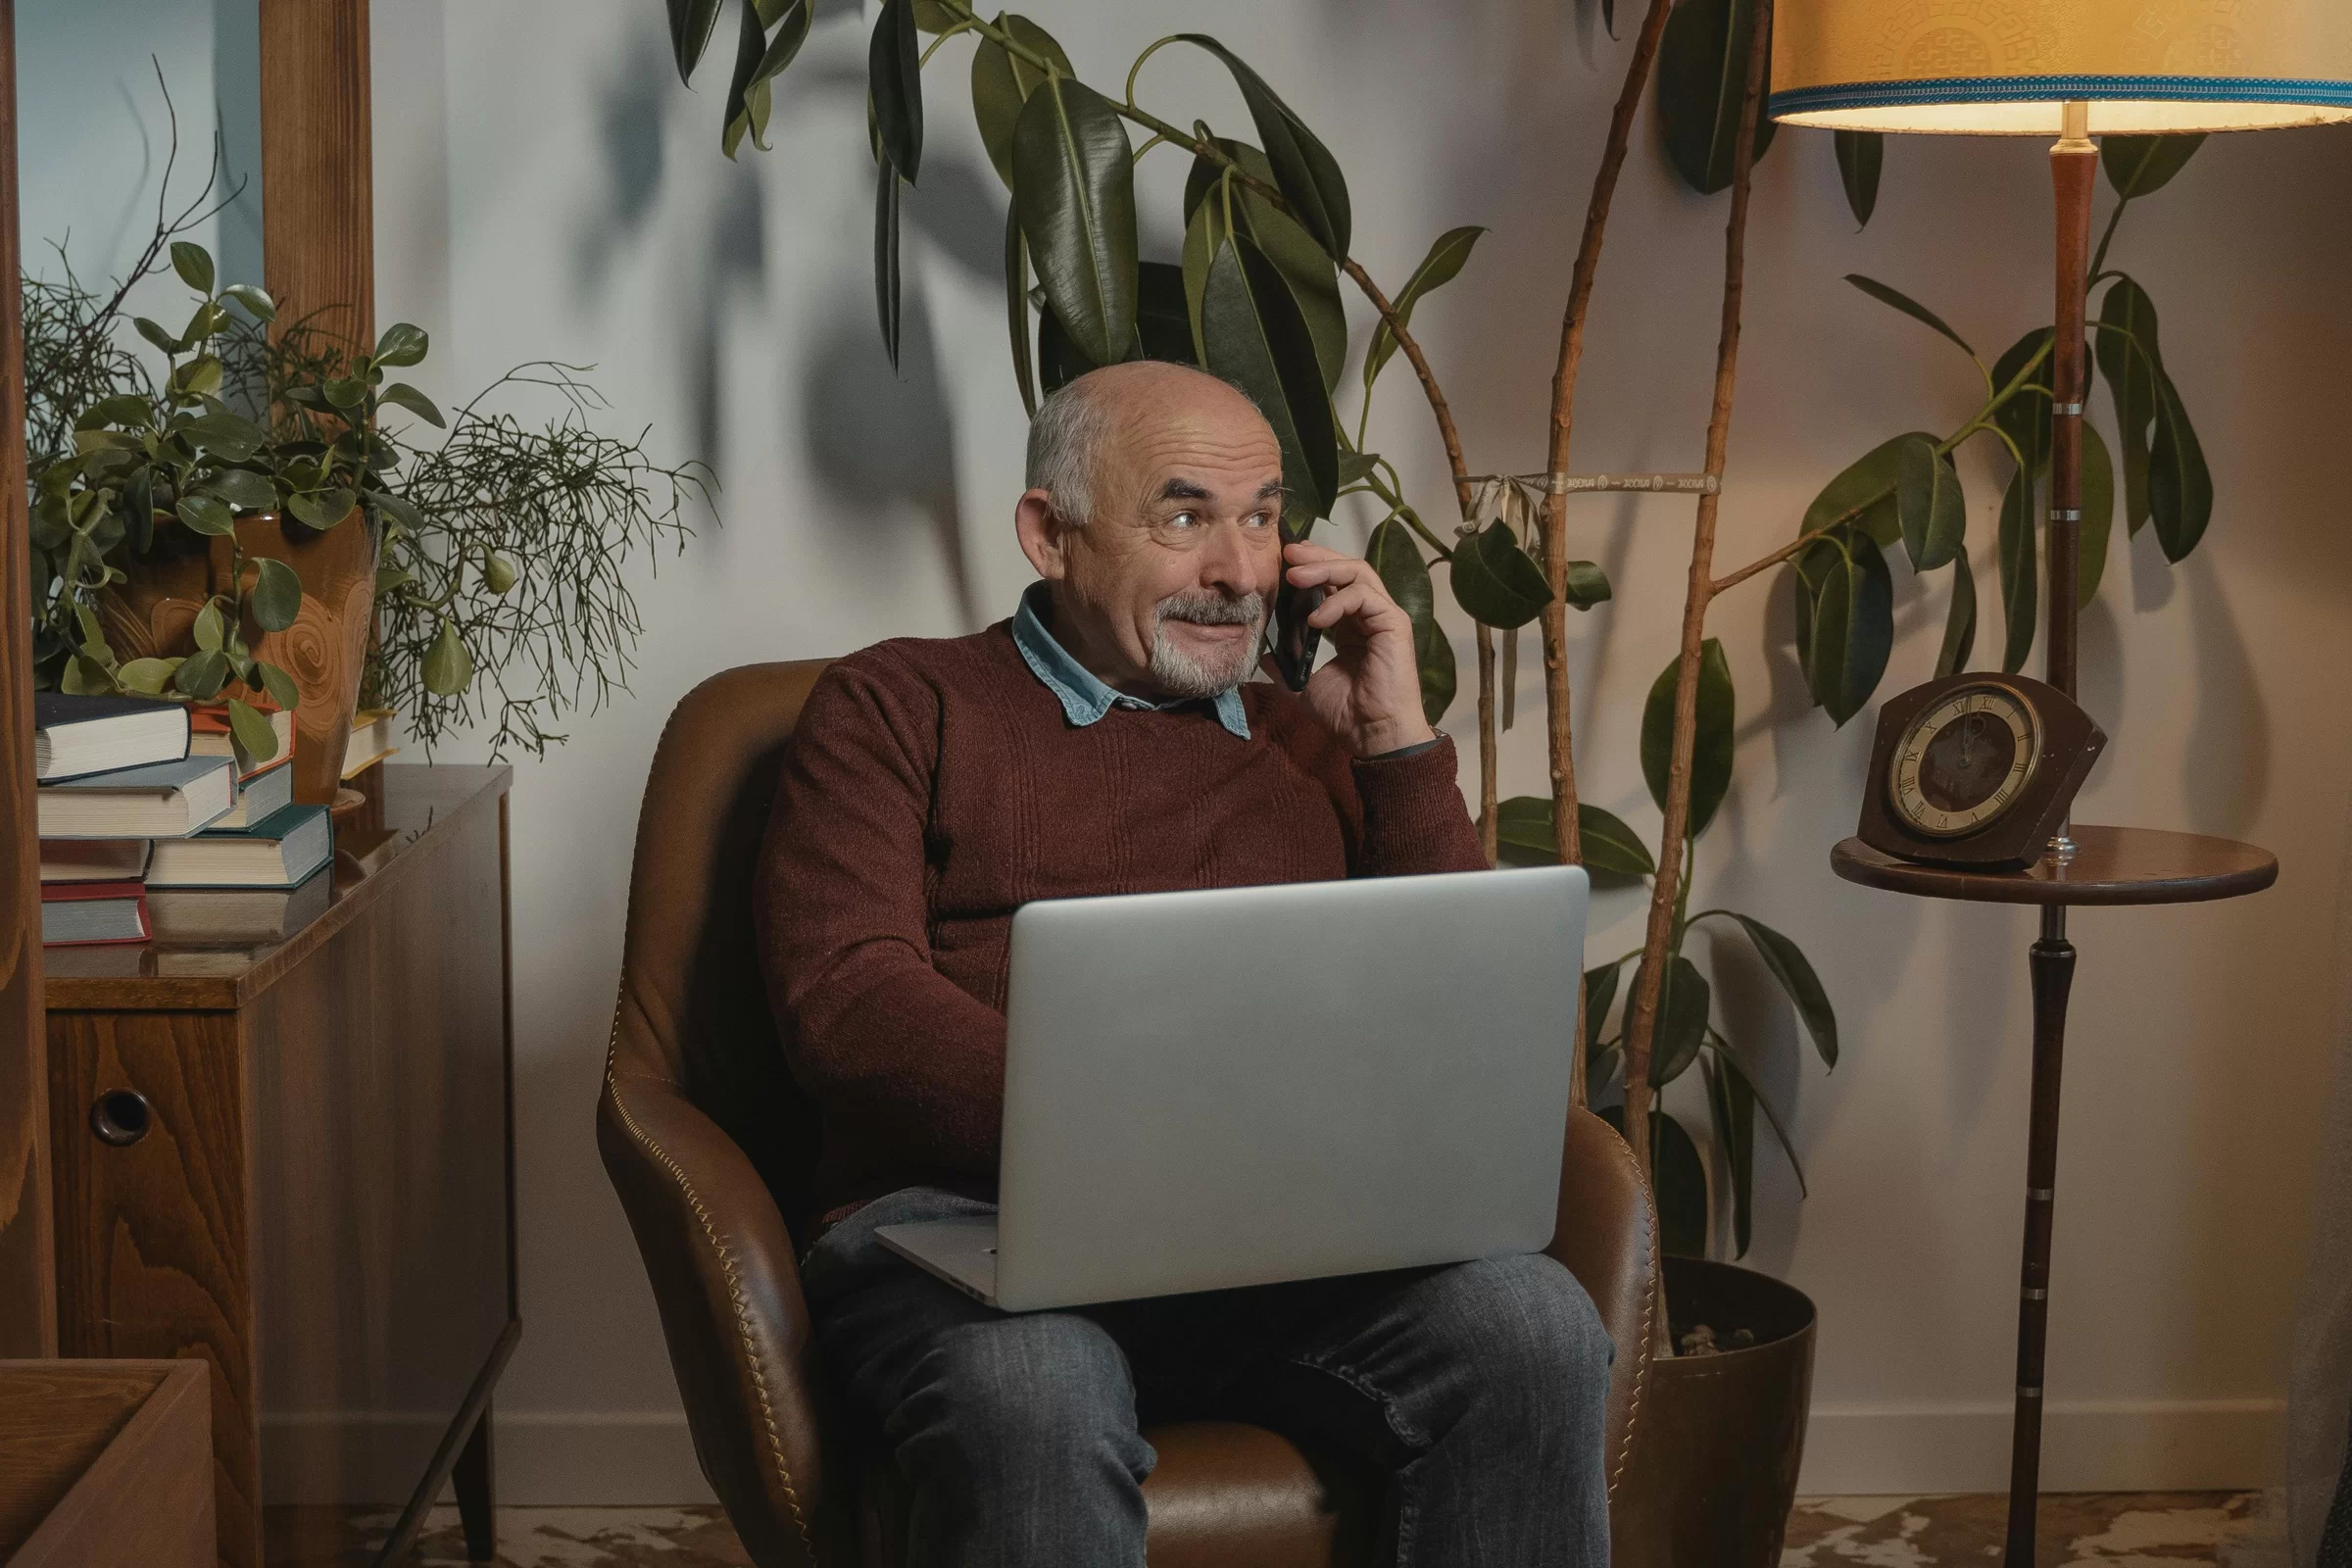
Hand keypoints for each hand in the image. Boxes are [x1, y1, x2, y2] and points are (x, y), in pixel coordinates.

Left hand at [1264, 539, 1436, 758]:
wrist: (1372, 735)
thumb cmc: (1347, 714)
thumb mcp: (1305, 686)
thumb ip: (1286, 669)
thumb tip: (1265, 656)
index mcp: (1352, 626)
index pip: (1334, 583)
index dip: (1311, 569)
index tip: (1283, 563)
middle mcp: (1370, 616)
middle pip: (1347, 568)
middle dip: (1316, 557)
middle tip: (1288, 553)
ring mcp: (1384, 617)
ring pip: (1358, 573)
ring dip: (1324, 569)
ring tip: (1294, 576)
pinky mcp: (1394, 624)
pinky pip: (1365, 597)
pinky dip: (1337, 602)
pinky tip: (1315, 619)